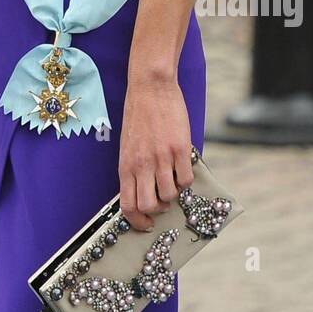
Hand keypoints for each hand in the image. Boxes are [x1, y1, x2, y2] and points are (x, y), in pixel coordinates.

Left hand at [117, 73, 193, 230]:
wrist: (150, 87)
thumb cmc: (138, 115)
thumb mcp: (127, 146)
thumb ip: (134, 169)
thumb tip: (142, 192)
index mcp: (126, 165)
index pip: (128, 205)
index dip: (137, 221)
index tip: (146, 224)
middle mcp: (142, 165)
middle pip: (149, 206)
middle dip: (158, 209)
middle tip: (163, 200)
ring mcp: (161, 158)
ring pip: (170, 195)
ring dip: (173, 193)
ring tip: (172, 178)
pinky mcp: (179, 149)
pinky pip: (186, 179)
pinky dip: (186, 180)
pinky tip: (182, 167)